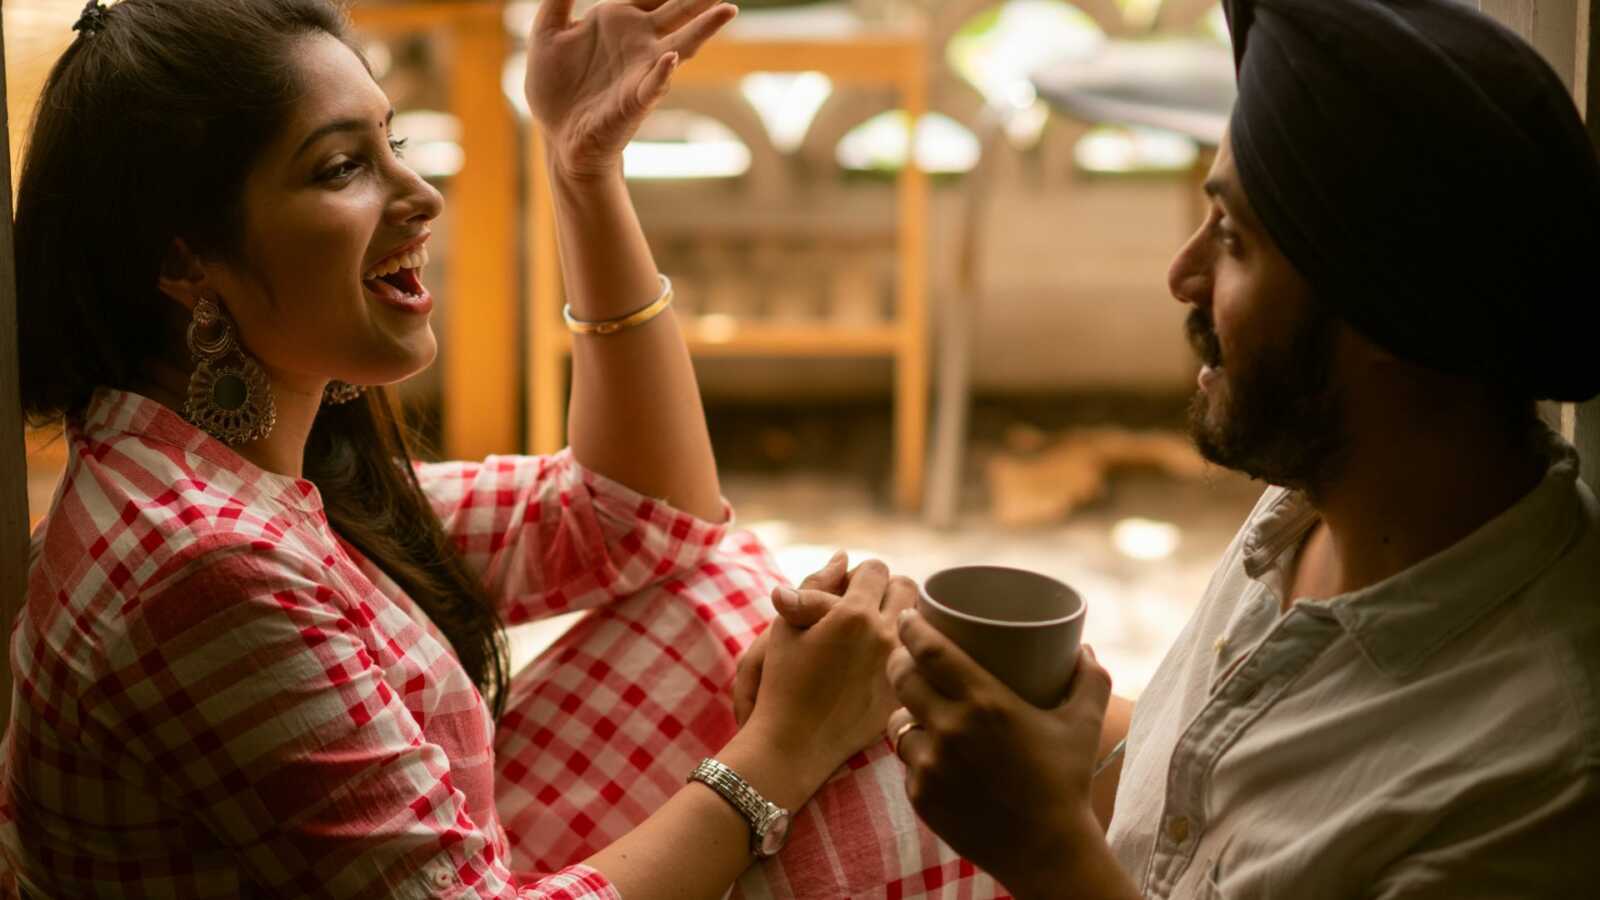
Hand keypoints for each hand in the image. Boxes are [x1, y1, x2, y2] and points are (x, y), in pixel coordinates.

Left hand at [526, 0, 736, 180]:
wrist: (559, 136)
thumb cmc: (556, 88)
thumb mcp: (546, 36)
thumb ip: (556, 3)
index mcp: (619, 20)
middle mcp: (639, 42)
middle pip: (677, 11)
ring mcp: (641, 71)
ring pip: (681, 45)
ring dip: (703, 29)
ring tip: (725, 10)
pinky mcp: (635, 101)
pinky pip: (653, 86)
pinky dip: (662, 73)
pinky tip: (671, 59)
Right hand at [742, 560, 916, 792]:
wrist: (793, 743)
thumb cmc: (781, 682)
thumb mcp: (785, 628)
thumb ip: (814, 585)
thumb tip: (841, 557)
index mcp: (853, 614)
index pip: (876, 569)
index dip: (859, 576)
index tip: (847, 592)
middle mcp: (884, 635)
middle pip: (907, 587)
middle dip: (888, 591)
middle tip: (866, 609)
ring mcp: (899, 665)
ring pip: (919, 621)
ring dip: (901, 619)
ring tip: (876, 636)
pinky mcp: (905, 692)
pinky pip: (920, 656)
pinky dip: (907, 652)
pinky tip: (881, 665)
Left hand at [888, 611, 1115, 897]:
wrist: (1047, 851)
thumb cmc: (1067, 783)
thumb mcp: (1084, 724)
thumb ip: (1090, 680)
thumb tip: (1086, 649)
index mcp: (985, 702)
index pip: (930, 649)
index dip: (912, 627)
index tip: (909, 615)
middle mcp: (951, 729)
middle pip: (901, 677)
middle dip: (899, 660)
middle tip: (907, 655)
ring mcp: (931, 765)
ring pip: (898, 722)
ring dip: (904, 710)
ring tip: (916, 706)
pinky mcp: (920, 796)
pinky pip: (906, 763)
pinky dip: (916, 754)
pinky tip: (927, 751)